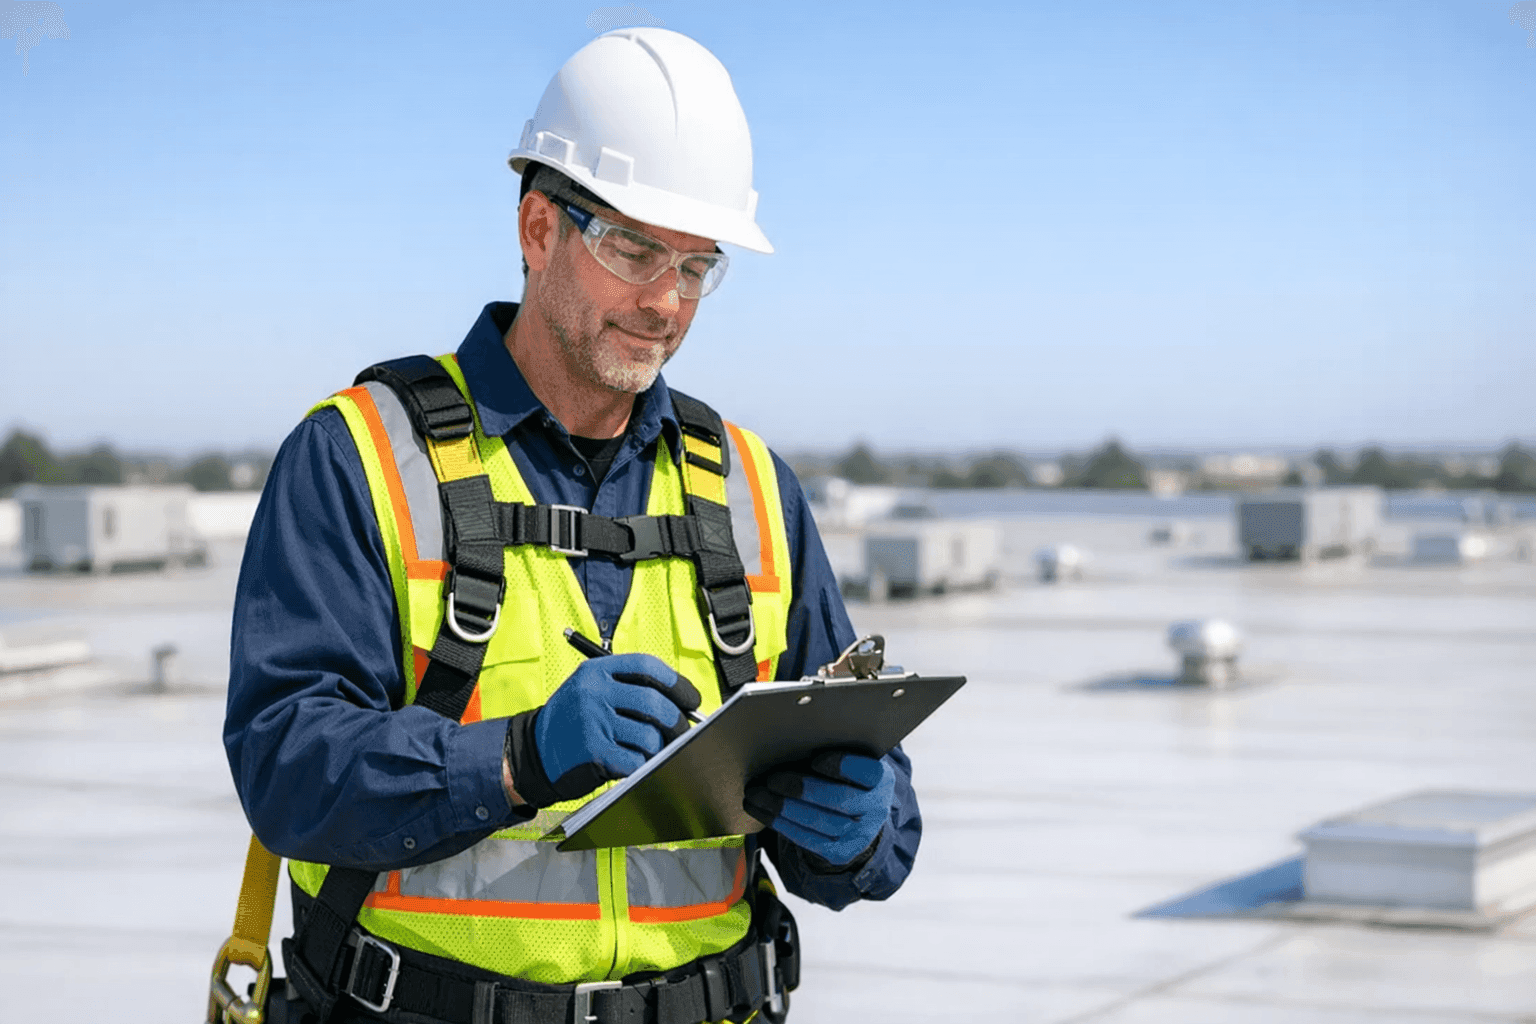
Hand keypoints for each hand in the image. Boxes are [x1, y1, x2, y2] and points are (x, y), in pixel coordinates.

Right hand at [503, 652, 700, 808]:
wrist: (534, 751)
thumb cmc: (573, 721)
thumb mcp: (591, 690)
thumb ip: (630, 690)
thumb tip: (681, 705)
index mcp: (597, 671)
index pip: (647, 666)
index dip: (677, 683)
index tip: (691, 700)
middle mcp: (594, 692)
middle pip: (654, 703)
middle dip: (677, 722)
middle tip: (683, 733)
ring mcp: (592, 722)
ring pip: (649, 736)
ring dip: (660, 749)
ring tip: (654, 752)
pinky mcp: (594, 752)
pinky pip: (636, 760)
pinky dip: (644, 765)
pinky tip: (638, 764)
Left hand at [744, 751, 894, 867]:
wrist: (858, 816)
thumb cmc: (845, 777)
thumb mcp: (850, 759)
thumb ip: (833, 748)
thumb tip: (793, 740)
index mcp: (881, 778)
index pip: (867, 772)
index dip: (841, 766)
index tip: (814, 758)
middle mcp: (876, 809)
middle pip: (839, 801)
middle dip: (801, 789)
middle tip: (771, 779)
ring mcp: (859, 835)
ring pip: (820, 823)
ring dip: (783, 808)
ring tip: (758, 794)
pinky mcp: (840, 852)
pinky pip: (808, 840)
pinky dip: (782, 824)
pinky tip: (764, 811)